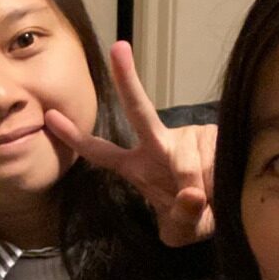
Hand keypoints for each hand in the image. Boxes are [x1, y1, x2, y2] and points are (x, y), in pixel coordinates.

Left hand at [44, 41, 215, 246]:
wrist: (228, 210)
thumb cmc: (193, 218)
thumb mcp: (181, 232)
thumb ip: (180, 219)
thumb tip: (190, 194)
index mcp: (138, 167)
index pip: (101, 152)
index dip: (76, 137)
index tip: (50, 117)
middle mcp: (158, 144)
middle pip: (140, 111)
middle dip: (127, 80)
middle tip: (118, 48)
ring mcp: (186, 136)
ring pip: (187, 160)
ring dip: (199, 183)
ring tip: (207, 195)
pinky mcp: (212, 134)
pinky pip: (212, 158)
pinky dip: (216, 176)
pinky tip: (220, 180)